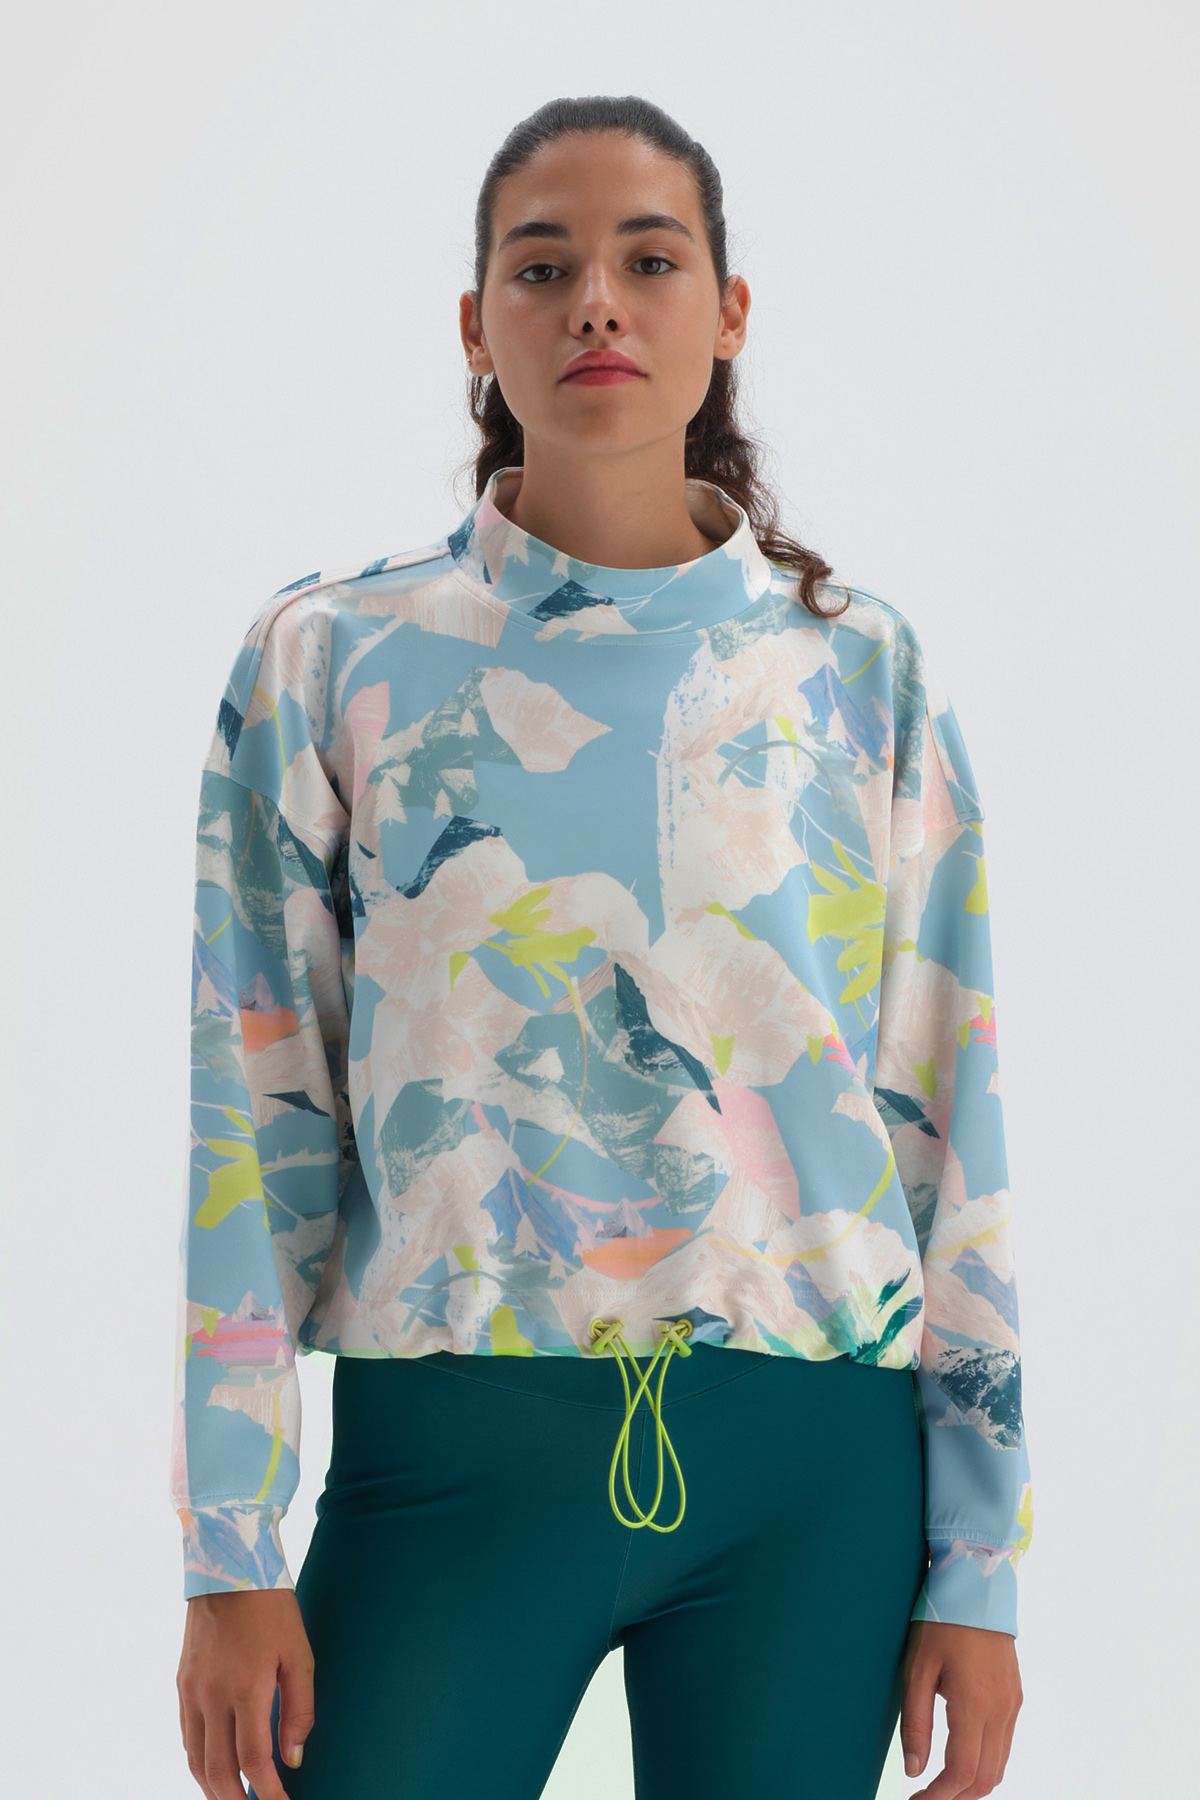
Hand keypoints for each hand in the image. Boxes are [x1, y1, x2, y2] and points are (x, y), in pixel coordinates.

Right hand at [177, 1589, 314, 1798]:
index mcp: (246, 1688)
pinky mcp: (182, 1683)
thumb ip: (299, 1709)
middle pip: (219, 1772)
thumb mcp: (299, 1653)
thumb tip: (294, 1757)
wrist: (228, 1567)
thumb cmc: (271, 1607)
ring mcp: (192, 1690)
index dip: (267, 1792)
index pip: (254, 1761)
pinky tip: (215, 1770)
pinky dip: (200, 1762)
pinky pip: (186, 1736)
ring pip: (196, 1760)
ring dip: (214, 1789)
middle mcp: (212, 1695)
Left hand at [900, 1620, 1022, 1796]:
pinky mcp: (1016, 1698)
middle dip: (956, 1797)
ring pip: (999, 1767)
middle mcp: (1001, 1711)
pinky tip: (961, 1760)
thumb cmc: (940, 1624)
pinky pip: (1004, 1745)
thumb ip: (915, 1724)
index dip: (940, 1796)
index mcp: (974, 1704)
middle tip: (926, 1797)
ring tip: (940, 1785)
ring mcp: (1013, 1705)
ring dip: (972, 1784)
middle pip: (985, 1779)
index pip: (962, 1773)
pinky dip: (985, 1764)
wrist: (977, 1588)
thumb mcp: (917, 1670)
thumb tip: (913, 1771)